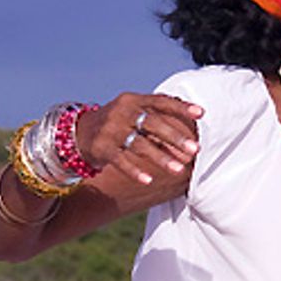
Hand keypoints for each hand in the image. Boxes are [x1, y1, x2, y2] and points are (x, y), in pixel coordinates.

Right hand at [73, 93, 202, 187]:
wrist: (79, 132)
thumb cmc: (118, 123)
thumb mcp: (133, 112)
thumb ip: (157, 116)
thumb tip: (191, 130)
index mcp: (133, 100)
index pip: (160, 101)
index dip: (180, 107)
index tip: (201, 113)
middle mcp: (122, 112)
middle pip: (152, 123)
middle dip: (175, 137)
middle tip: (195, 150)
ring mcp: (110, 130)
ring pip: (139, 144)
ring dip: (160, 157)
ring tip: (179, 170)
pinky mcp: (101, 148)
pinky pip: (121, 161)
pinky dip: (134, 171)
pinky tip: (148, 180)